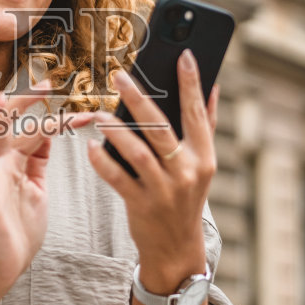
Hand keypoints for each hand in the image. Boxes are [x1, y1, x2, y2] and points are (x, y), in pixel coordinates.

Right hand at [0, 81, 96, 294]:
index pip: (32, 129)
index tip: (74, 105)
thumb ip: (39, 160)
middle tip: (44, 87)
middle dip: (22, 103)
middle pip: (5, 124)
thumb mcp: (37, 187)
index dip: (52, 115)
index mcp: (14, 162)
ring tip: (0, 101)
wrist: (6, 263)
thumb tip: (47, 132)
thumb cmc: (19, 229)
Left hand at [87, 50, 219, 288]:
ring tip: (99, 114)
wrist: (176, 248)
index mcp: (204, 157)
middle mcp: (187, 172)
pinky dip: (102, 161)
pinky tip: (91, 146)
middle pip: (162, 128)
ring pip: (138, 152)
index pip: (198, 114)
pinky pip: (117, 178)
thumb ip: (206, 126)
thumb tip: (213, 86)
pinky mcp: (141, 205)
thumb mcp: (203, 165)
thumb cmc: (186, 198)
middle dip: (141, 99)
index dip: (192, 83)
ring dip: (116, 130)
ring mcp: (164, 190)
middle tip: (120, 76)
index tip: (184, 55)